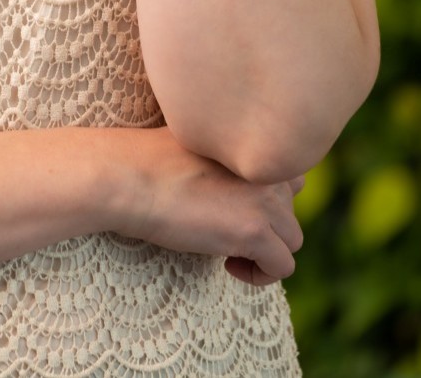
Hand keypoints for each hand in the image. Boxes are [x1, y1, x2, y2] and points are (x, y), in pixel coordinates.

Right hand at [118, 128, 304, 286]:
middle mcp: (266, 169)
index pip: (290, 174)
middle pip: (291, 209)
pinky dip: (259, 274)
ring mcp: (264, 199)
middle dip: (265, 226)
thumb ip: (227, 159)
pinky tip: (226, 265)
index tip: (235, 209)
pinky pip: (282, 267)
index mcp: (252, 145)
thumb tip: (236, 190)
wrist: (128, 177)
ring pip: (292, 239)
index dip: (266, 198)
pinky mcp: (255, 231)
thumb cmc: (148, 161)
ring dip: (265, 251)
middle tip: (227, 231)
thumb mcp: (198, 145)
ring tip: (227, 252)